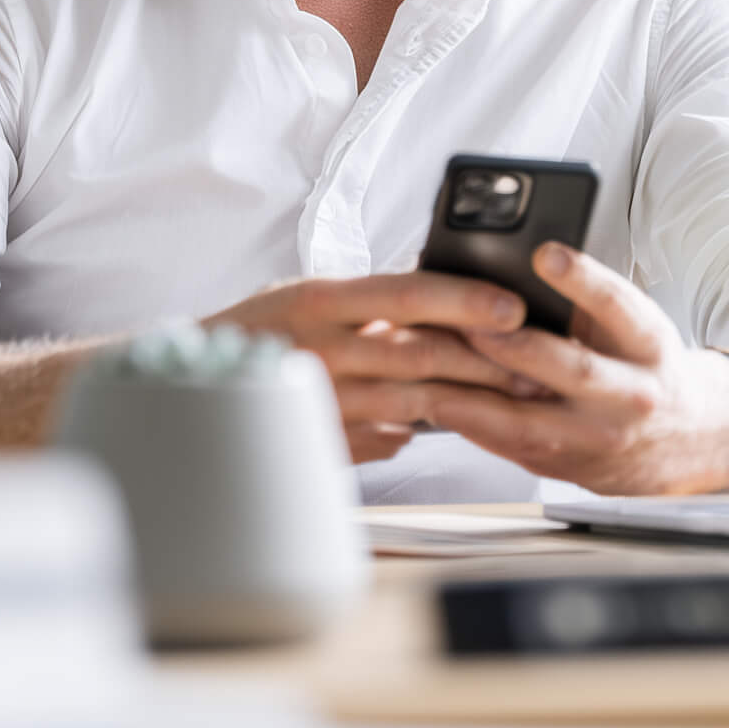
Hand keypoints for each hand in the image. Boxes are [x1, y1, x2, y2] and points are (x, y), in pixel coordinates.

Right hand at [207, 272, 538, 463]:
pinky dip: (424, 428)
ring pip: (415, 400)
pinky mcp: (322, 441)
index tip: (514, 305)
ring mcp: (322, 401)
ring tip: (521, 394)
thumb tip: (439, 286)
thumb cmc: (259, 333)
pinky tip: (457, 421)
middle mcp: (320, 349)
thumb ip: (370, 302)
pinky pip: (389, 436)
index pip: (404, 292)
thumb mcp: (305, 299)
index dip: (464, 299)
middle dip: (488, 359)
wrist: (189, 392)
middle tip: (539, 360)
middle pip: (421, 352)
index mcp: (317, 300)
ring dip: (473, 399)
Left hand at [423, 243, 728, 495]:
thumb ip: (587, 301)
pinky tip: (433, 399)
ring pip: (528, 421)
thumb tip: (518, 264)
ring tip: (428, 369)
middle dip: (511, 345)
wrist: (687, 438)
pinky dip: (468, 421)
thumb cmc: (646, 365)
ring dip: (473, 394)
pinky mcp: (565, 466)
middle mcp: (630, 395)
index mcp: (649, 345)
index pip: (619, 305)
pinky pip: (508, 444)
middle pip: (570, 369)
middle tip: (465, 320)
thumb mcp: (635, 324)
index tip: (545, 253)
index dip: (582, 279)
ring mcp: (597, 439)